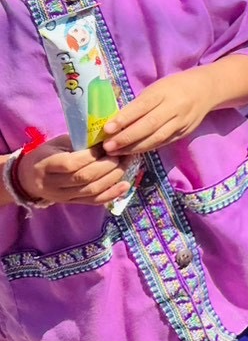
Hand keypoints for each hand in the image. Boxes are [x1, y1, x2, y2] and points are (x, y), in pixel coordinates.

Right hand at [15, 135, 131, 207]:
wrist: (28, 177)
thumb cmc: (47, 154)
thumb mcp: (57, 143)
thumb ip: (78, 142)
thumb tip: (107, 137)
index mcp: (47, 165)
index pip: (71, 164)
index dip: (92, 156)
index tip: (107, 145)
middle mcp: (53, 184)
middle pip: (84, 178)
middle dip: (108, 165)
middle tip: (123, 153)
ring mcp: (63, 196)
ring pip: (91, 190)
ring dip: (113, 177)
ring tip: (126, 164)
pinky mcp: (72, 203)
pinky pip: (94, 201)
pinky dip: (112, 194)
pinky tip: (125, 185)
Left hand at [102, 71, 215, 154]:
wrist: (206, 89)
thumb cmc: (174, 86)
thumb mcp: (157, 88)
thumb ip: (140, 103)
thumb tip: (116, 121)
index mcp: (164, 92)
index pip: (142, 106)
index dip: (124, 118)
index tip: (107, 128)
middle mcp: (174, 107)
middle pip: (149, 125)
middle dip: (126, 137)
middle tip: (107, 146)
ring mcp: (181, 121)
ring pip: (156, 137)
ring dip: (134, 147)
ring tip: (116, 152)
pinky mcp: (184, 132)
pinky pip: (163, 142)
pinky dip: (147, 148)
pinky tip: (133, 151)